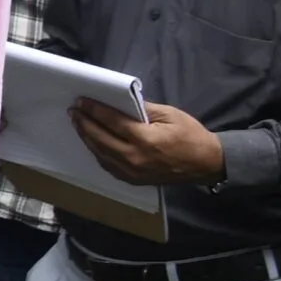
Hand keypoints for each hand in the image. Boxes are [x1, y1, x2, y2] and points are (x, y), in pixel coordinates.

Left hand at [72, 100, 225, 187]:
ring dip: (87, 137)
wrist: (206, 164)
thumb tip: (120, 102)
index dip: (95, 110)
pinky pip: (108, 165)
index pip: (112, 122)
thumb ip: (144, 109)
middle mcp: (134, 157)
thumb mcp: (170, 115)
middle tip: (74, 111)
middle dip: (84, 123)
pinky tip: (92, 141)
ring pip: (100, 153)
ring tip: (79, 123)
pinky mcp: (133, 179)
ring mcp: (132, 171)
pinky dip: (97, 152)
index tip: (81, 101)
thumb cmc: (191, 136)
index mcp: (145, 139)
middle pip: (100, 138)